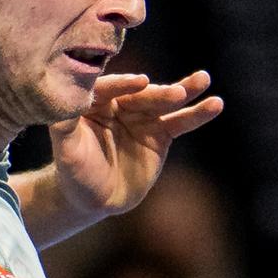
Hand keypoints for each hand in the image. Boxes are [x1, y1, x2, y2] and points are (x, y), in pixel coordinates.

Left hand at [47, 70, 222, 218]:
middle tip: (176, 93)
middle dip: (160, 93)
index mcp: (95, 100)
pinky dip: (198, 114)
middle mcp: (120, 103)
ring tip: (204, 79)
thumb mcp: (65, 149)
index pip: (111, 87)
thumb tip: (61, 100)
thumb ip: (64, 123)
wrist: (94, 198)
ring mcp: (142, 117)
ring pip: (165, 102)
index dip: (126, 84)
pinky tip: (215, 104)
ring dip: (186, 90)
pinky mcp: (161, 133)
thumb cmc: (73, 172)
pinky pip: (180, 121)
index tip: (141, 82)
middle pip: (142, 94)